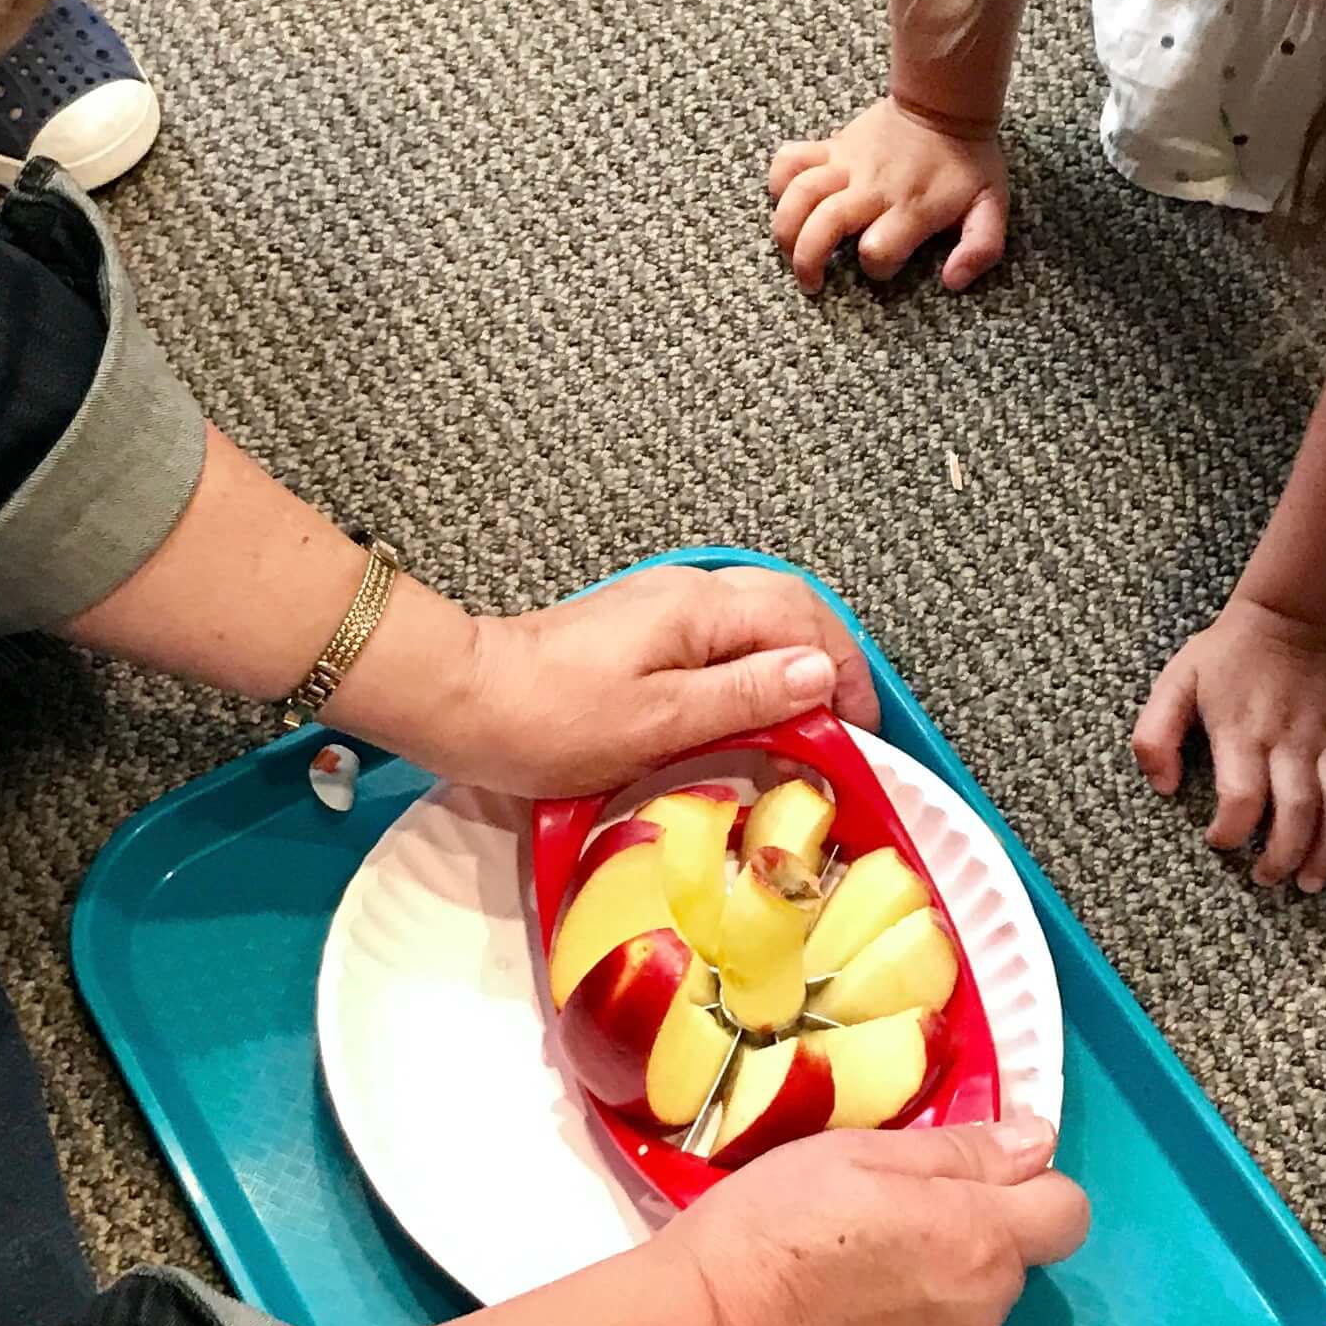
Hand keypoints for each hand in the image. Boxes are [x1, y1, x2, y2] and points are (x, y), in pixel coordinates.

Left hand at [404, 565, 878, 797]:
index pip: (805, 620)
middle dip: (829, 661)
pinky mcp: (641, 630)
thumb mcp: (661, 721)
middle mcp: (689, 593)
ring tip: (809, 724)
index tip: (861, 732)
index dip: (845, 673)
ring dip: (793, 662)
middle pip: (789, 607)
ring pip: (757, 619)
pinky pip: (722, 636)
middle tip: (845, 729)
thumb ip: (745, 695)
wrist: (464, 701)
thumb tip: (818, 673)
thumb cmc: (554, 720)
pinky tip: (750, 709)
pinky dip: (753, 667)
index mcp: (702, 609)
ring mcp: (663, 607)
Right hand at [666, 1119, 1088, 1325]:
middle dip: (964, 1238)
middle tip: (877, 1216)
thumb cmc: (773, 1230)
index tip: (971, 1174)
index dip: (1030, 1185)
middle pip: (1005, 1267)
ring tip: (840, 1277)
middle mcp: (980, 1321)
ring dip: (927, 1294)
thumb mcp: (858, 1155)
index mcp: (981, 1244)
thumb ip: (961, 1152)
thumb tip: (1037, 1141)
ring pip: (961, 1319)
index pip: (1068, 1213)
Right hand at [767, 98, 1008, 294]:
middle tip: (811, 283)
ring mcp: (847, 164)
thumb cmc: (968, 164)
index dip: (877, 268)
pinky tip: (783, 201)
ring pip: (798, 193)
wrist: (944, 105)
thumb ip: (980, 249)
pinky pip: (790, 160)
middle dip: (808, 261)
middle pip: (824, 225)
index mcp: (911, 208)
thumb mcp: (991, 209)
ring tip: (789, 250)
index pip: (878, 251)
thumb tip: (952, 281)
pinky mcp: (831, 147)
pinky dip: (777, 181)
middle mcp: (873, 188)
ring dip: (785, 228)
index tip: (884, 263)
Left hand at [1134, 599, 1325, 891]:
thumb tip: (1165, 788)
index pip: (1241, 799)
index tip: (1219, 841)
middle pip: (1298, 814)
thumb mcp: (1175, 683)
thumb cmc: (1228, 654)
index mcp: (1241, 732)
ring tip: (1310, 878)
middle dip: (1283, 857)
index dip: (1229, 832)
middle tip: (1268, 878)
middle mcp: (1291, 741)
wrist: (1293, 616)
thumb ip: (1154, 735)